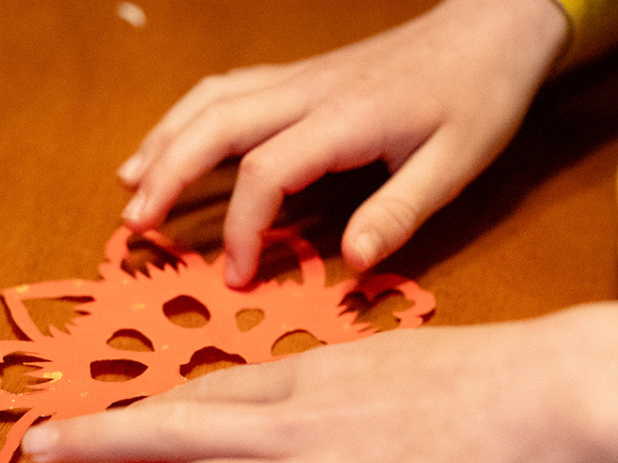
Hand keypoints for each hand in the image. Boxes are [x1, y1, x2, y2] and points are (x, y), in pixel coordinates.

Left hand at [20, 302, 617, 462]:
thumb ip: (335, 386)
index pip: (205, 393)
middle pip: (179, 429)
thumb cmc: (485, 377)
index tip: (90, 418)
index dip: (139, 408)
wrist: (546, 398)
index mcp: (312, 380)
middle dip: (100, 441)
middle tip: (36, 450)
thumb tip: (296, 399)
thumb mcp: (391, 361)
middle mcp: (300, 425)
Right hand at [117, 0, 569, 286]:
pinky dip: (183, 118)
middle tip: (135, 227)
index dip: (241, 227)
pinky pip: (225, 91)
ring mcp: (299, 78)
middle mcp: (308, 91)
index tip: (236, 276)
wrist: (488, 31)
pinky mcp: (299, 76)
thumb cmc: (476, 98)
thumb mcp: (456, 164)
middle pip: (215, 124)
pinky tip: (164, 144)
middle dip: (167, 174)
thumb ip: (401, 213)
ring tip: (128, 189)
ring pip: (210, 101)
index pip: (267, 172)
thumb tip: (353, 264)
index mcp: (345, 118)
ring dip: (163, 142)